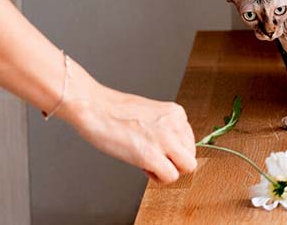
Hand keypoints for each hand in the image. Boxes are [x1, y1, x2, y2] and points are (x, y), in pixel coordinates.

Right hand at [58, 70, 196, 183]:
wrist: (95, 108)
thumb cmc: (115, 112)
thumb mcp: (151, 114)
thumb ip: (166, 128)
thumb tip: (170, 148)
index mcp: (176, 113)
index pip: (189, 141)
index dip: (172, 149)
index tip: (157, 148)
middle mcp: (176, 124)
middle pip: (191, 155)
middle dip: (174, 162)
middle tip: (153, 158)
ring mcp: (166, 139)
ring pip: (187, 167)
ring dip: (169, 170)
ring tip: (148, 162)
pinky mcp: (152, 155)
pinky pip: (171, 177)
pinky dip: (158, 178)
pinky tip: (143, 168)